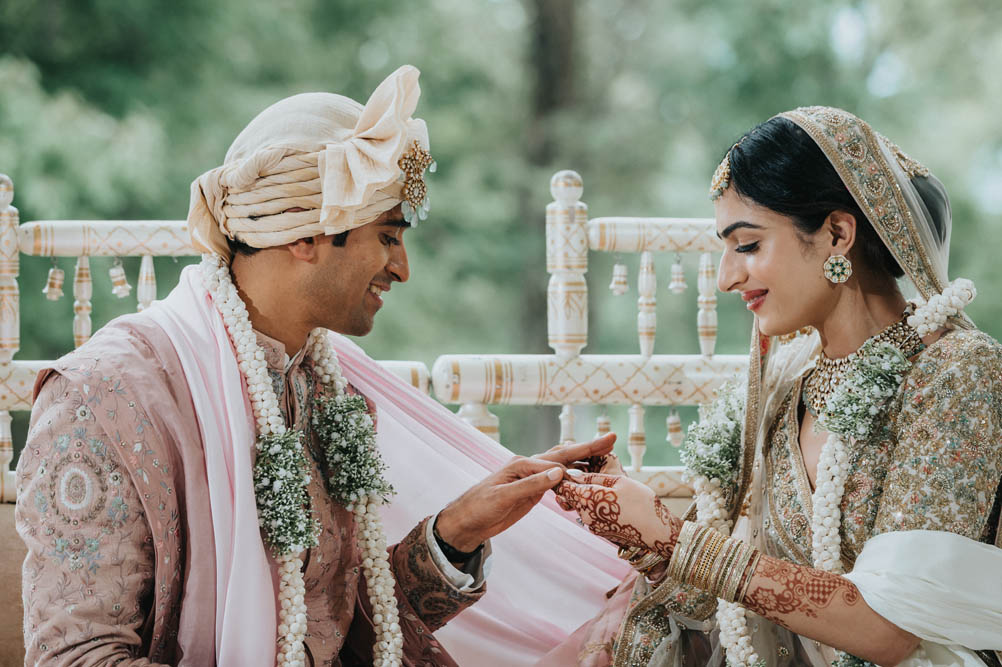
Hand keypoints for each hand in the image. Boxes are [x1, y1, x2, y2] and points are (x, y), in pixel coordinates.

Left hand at [435, 434, 615, 551]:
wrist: (467, 522)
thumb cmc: (480, 507)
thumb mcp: (504, 497)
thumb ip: (531, 485)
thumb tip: (559, 473)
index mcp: (522, 464)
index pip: (556, 461)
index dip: (579, 458)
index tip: (600, 456)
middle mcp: (529, 466)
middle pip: (564, 455)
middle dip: (588, 447)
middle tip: (612, 439)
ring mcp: (532, 477)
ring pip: (563, 465)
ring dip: (584, 459)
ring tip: (606, 452)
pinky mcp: (533, 491)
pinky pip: (558, 480)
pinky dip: (574, 476)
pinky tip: (586, 476)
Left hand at [553, 472, 681, 557]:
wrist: (657, 531)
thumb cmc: (641, 502)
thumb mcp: (618, 482)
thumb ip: (593, 478)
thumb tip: (573, 473)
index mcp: (588, 499)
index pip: (564, 486)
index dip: (565, 475)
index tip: (574, 465)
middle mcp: (585, 515)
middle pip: (570, 496)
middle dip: (575, 483)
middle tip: (591, 472)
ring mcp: (592, 525)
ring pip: (581, 504)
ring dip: (586, 494)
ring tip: (604, 484)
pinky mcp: (599, 530)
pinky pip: (590, 513)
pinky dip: (595, 504)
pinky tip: (611, 499)